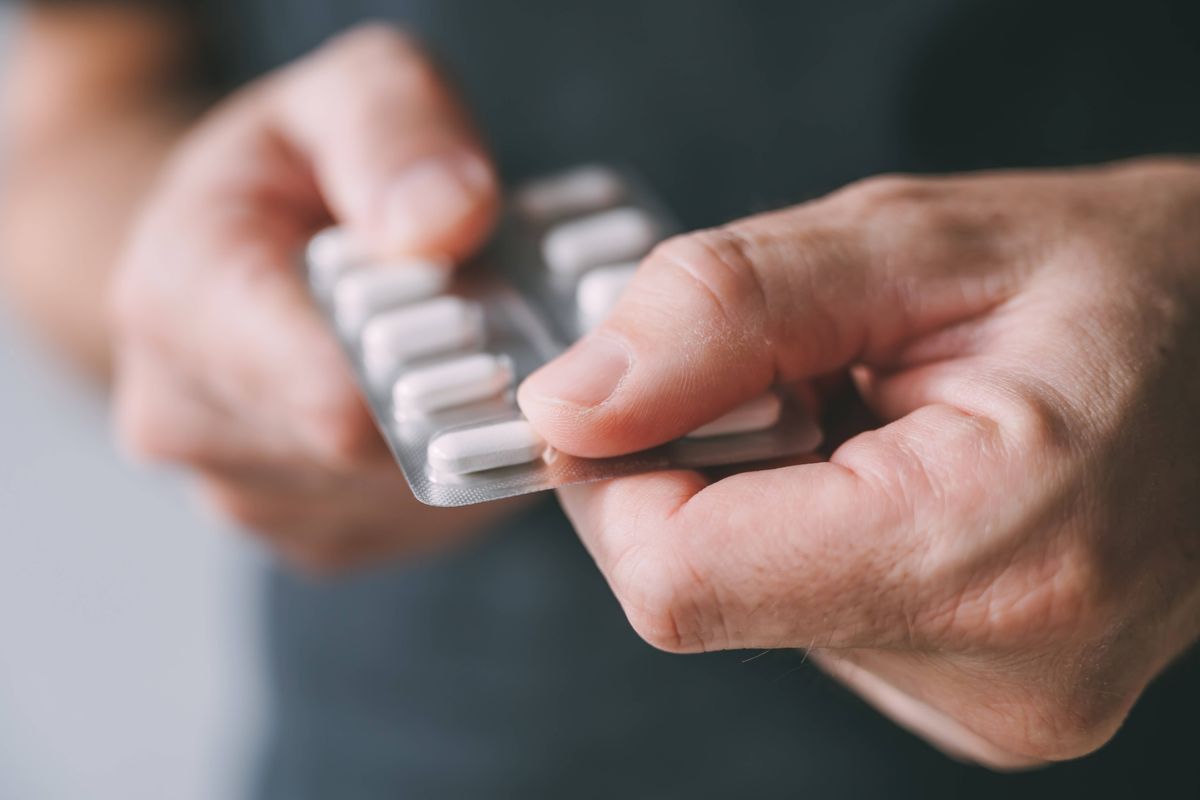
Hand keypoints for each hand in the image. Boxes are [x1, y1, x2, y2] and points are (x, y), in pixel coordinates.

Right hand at [111, 25, 515, 570]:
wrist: (232, 245)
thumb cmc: (299, 165)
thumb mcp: (351, 92)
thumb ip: (397, 133)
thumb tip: (449, 222)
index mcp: (181, 298)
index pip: (329, 398)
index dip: (437, 382)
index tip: (500, 342)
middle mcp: (184, 416)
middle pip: (375, 461)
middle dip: (457, 405)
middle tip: (508, 339)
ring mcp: (237, 490)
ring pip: (398, 502)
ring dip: (458, 442)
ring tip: (473, 363)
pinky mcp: (296, 531)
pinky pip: (401, 528)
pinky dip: (445, 474)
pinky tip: (446, 409)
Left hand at [518, 159, 1199, 765]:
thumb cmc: (1121, 283)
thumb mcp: (911, 243)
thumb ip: (721, 315)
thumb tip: (570, 404)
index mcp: (988, 546)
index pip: (676, 578)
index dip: (615, 474)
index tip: (641, 390)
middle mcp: (997, 669)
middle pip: (698, 594)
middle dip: (702, 468)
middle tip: (804, 378)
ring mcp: (989, 703)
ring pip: (749, 605)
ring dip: (766, 495)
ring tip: (881, 421)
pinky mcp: (976, 702)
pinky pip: (811, 616)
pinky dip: (814, 532)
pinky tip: (901, 474)